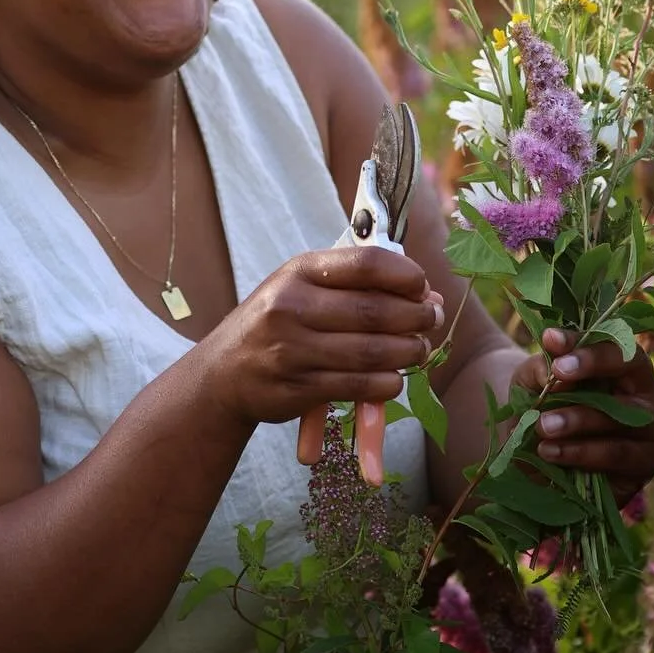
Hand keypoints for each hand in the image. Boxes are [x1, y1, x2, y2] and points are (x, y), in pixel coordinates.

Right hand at [202, 247, 442, 467]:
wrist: (222, 374)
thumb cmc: (274, 323)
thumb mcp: (299, 287)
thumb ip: (352, 284)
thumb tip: (424, 292)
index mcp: (298, 272)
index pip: (365, 263)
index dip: (405, 274)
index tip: (422, 286)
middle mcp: (292, 307)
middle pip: (375, 311)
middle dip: (416, 317)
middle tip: (431, 320)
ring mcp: (294, 351)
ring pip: (372, 352)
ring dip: (408, 352)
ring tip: (418, 349)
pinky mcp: (299, 388)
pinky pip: (359, 386)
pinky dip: (387, 383)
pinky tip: (394, 378)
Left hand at [524, 328, 653, 507]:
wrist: (541, 461)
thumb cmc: (545, 408)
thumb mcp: (533, 382)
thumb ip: (541, 370)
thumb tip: (553, 373)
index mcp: (625, 368)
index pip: (618, 346)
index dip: (588, 345)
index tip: (552, 340)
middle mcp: (645, 397)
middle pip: (630, 377)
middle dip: (590, 373)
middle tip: (556, 376)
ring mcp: (648, 434)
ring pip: (619, 419)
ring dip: (578, 420)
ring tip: (542, 426)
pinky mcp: (641, 466)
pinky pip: (614, 456)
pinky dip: (580, 453)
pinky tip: (549, 451)